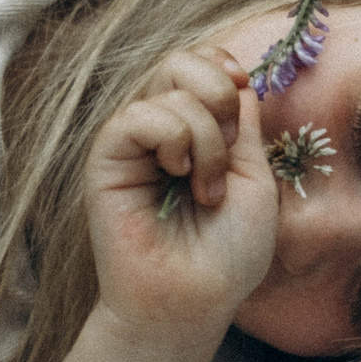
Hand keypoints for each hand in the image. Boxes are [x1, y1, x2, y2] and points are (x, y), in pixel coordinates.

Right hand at [88, 45, 278, 335]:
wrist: (194, 299)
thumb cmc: (228, 251)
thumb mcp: (255, 178)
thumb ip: (243, 125)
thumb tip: (236, 76)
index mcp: (197, 131)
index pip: (202, 65)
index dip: (225, 70)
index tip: (243, 93)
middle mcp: (161, 131)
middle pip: (180, 62)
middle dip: (218, 93)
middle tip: (231, 144)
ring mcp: (132, 143)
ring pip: (169, 91)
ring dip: (207, 139)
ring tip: (207, 189)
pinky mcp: (105, 159)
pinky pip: (137, 117)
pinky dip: (173, 140)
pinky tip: (179, 177)